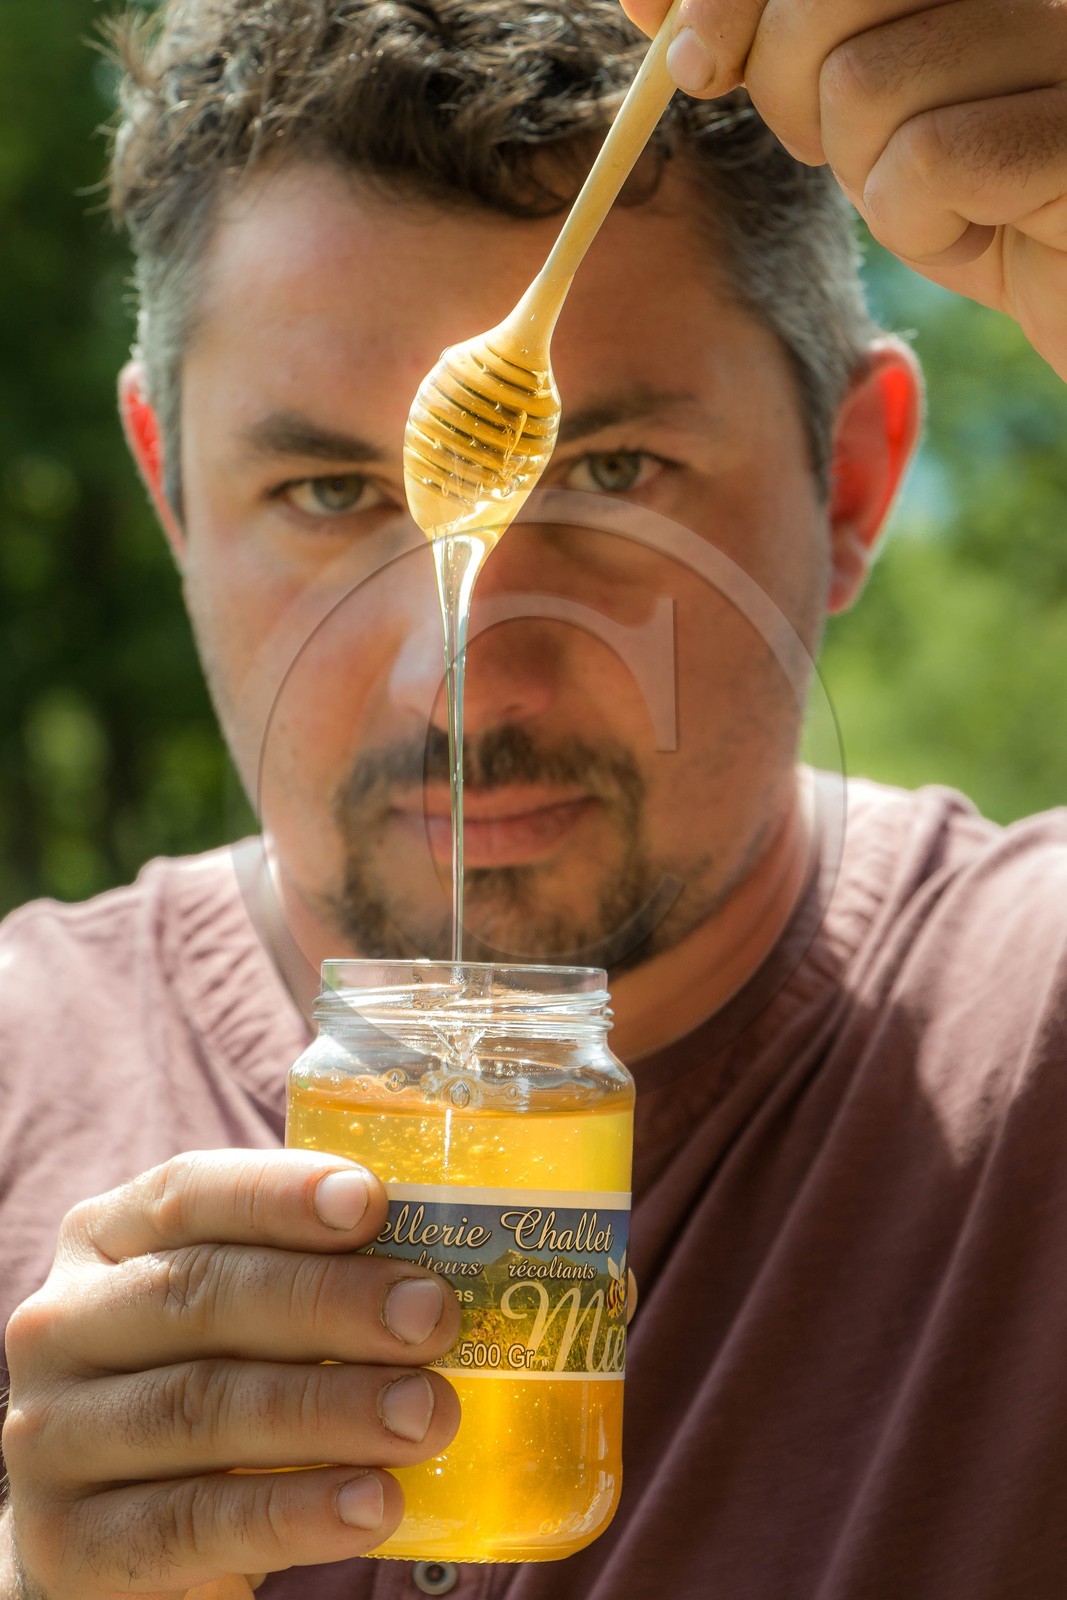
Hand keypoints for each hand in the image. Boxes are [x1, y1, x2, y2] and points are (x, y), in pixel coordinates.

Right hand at [1, 1150, 461, 1598]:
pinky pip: (189, 1526)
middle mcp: (62, 1323)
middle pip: (200, 1295)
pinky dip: (293, 1515)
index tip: (371, 1201)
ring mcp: (49, 1436)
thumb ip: (309, 1272)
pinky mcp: (66, 1544)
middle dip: (329, 1302)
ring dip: (329, 1410)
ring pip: (198, 1407)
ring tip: (425, 1415)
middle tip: (432, 1317)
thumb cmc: (211, 1385)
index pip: (189, 1193)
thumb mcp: (239, 1313)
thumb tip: (447, 1259)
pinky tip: (373, 1505)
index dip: (279, 1193)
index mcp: (107, 1238)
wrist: (120, 1525)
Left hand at [626, 0, 1066, 380]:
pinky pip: (924, 161)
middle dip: (786, 84)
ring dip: (869, 169)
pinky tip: (980, 227)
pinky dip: (921, 220)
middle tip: (837, 142)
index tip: (685, 46)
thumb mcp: (866, 99)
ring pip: (860, 82)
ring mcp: (1064, 35)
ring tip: (938, 188)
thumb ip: (772, 34)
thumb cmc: (980, 186)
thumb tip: (647, 3)